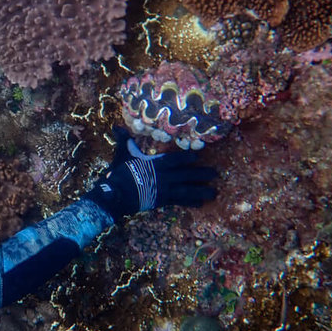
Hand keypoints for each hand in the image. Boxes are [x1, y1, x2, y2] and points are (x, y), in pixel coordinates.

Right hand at [83, 127, 216, 220]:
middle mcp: (162, 177)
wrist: (116, 195)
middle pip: (185, 175)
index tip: (197, 156)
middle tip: (215, 173)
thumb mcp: (122, 155)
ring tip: (213, 192)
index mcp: (154, 164)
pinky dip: (189, 203)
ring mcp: (163, 190)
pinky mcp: (161, 202)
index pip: (174, 159)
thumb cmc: (119, 174)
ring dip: (200, 191)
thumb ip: (125, 141)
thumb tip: (116, 126)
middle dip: (201, 174)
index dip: (186, 157)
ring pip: (186, 190)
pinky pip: (178, 202)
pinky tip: (200, 204)